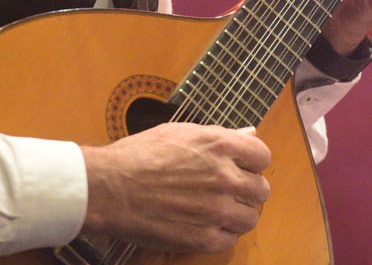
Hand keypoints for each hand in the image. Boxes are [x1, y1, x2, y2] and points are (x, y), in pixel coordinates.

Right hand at [79, 122, 271, 252]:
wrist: (109, 188)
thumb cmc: (138, 156)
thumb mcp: (180, 133)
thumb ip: (220, 136)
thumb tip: (249, 134)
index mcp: (220, 145)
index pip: (262, 156)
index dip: (251, 162)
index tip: (241, 167)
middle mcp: (224, 176)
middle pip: (260, 189)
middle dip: (246, 189)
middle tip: (226, 191)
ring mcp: (216, 209)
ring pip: (250, 217)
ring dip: (237, 214)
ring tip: (214, 210)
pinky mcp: (204, 237)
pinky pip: (230, 239)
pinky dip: (220, 234)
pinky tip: (203, 224)